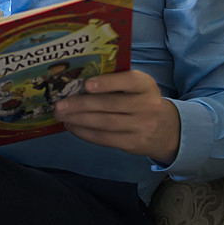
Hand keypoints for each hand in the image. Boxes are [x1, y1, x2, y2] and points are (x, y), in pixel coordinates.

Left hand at [52, 70, 180, 165]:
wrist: (163, 128)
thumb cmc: (138, 100)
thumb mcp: (136, 86)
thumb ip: (115, 81)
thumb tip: (76, 82)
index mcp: (145, 85)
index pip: (128, 81)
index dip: (107, 83)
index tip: (87, 84)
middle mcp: (147, 105)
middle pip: (110, 105)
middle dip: (81, 105)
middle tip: (60, 105)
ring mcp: (141, 126)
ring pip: (105, 123)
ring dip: (79, 120)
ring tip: (62, 116)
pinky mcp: (133, 143)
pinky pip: (105, 139)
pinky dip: (85, 133)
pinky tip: (72, 127)